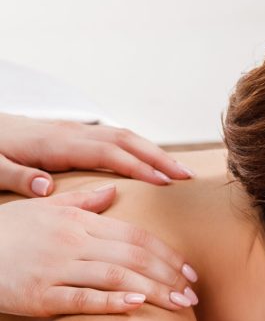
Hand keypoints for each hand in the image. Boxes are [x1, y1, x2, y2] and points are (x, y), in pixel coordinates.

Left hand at [0, 113, 194, 196]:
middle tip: (188, 177)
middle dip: (160, 157)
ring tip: (181, 172)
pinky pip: (116, 140)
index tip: (165, 183)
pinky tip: (153, 165)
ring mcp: (76, 132)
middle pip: (126, 140)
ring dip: (155, 153)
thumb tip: (48, 188)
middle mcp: (72, 133)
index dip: (138, 166)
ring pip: (125, 137)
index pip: (108, 153)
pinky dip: (140, 151)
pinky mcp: (77, 136)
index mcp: (57, 144)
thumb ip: (19, 176)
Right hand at [0, 184, 198, 315]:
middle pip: (133, 257)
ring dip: (153, 291)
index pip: (135, 236)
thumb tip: (112, 190)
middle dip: (169, 276)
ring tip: (180, 306)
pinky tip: (136, 307)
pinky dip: (111, 302)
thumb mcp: (44, 209)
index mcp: (78, 221)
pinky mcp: (38, 295)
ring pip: (116, 277)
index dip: (168, 254)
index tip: (189, 271)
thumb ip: (81, 201)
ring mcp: (55, 268)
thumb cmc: (8, 233)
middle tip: (194, 294)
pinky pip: (81, 298)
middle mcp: (71, 241)